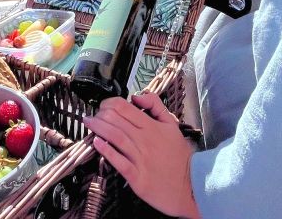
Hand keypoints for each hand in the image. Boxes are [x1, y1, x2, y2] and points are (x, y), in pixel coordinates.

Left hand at [84, 94, 200, 218]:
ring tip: (89, 123)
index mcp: (152, 127)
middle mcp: (145, 141)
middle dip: (100, 114)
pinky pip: (119, 162)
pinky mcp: (137, 177)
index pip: (125, 108)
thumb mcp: (172, 125)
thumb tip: (137, 96)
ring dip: (99, 128)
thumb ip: (156, 106)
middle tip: (93, 114)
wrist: (192, 186)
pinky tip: (96, 143)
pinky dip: (106, 151)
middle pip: (116, 120)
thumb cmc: (180, 157)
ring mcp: (141, 159)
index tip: (104, 105)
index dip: (109, 103)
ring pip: (115, 137)